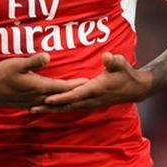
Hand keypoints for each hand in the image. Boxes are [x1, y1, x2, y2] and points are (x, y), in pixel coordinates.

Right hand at [0, 53, 82, 106]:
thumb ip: (33, 61)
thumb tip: (48, 56)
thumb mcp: (17, 64)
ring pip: (55, 102)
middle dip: (76, 92)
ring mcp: (34, 102)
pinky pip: (47, 104)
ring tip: (77, 96)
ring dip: (67, 99)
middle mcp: (40, 97)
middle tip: (90, 89)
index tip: (90, 81)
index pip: (64, 87)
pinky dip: (56, 103)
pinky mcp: (28, 103)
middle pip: (63, 96)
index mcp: (40, 87)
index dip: (77, 84)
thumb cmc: (1, 76)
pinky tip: (57, 102)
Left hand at [30, 52, 152, 112]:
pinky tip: (48, 109)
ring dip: (51, 110)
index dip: (61, 97)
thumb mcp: (122, 64)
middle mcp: (92, 99)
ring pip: (67, 109)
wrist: (135, 89)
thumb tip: (106, 56)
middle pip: (67, 106)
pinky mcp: (90, 105)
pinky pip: (71, 108)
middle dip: (49, 108)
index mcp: (96, 89)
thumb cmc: (126, 73)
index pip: (76, 95)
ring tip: (33, 110)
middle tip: (31, 108)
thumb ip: (113, 61)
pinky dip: (59, 109)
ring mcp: (91, 104)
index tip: (47, 98)